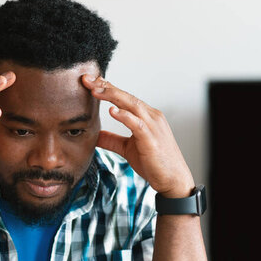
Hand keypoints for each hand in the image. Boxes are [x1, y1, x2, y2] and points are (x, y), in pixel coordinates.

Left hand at [81, 75, 194, 197]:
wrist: (173, 181)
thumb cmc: (154, 162)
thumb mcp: (128, 149)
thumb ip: (112, 140)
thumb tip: (94, 136)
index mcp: (146, 116)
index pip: (124, 97)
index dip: (107, 87)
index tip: (89, 81)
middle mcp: (151, 117)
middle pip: (126, 96)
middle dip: (106, 86)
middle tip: (87, 80)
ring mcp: (153, 127)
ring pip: (132, 105)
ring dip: (113, 96)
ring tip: (95, 90)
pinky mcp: (152, 140)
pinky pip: (137, 125)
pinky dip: (125, 116)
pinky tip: (112, 111)